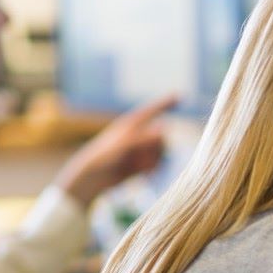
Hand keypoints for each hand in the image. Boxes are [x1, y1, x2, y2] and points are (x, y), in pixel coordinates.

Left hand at [56, 95, 175, 207]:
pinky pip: (158, 166)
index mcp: (133, 124)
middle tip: (142, 157)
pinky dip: (152, 171)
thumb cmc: (104, 156)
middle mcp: (140, 135)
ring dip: (154, 162)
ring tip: (137, 167)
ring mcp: (142, 150)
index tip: (179, 95)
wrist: (93, 177)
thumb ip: (145, 137)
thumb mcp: (124, 145)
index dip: (167, 102)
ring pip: (162, 153)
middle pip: (163, 137)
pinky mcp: (142, 164)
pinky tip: (142, 176)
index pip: (153, 110)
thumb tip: (164, 128)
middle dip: (157, 149)